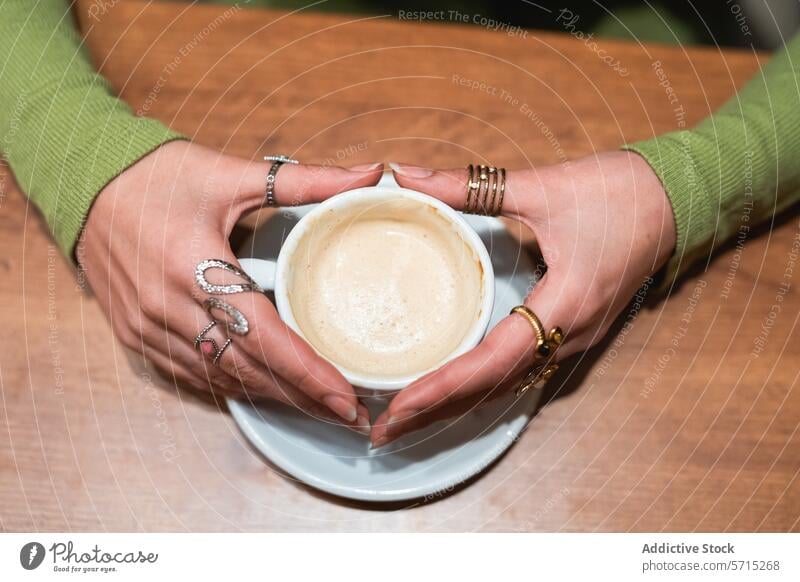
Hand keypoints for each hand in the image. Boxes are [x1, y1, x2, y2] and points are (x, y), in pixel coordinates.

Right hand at [78, 140, 382, 431]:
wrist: (84, 180)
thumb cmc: (158, 176)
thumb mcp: (232, 173)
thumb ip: (306, 181)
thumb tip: (371, 175)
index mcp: (196, 267)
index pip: (264, 335)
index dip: (308, 372)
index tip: (347, 397)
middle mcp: (169, 307)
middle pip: (247, 369)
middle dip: (302, 396)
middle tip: (348, 412)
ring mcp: (147, 326)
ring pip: (219, 378)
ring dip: (270, 396)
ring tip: (317, 407)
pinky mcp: (135, 334)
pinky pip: (190, 373)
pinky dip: (231, 385)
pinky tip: (263, 391)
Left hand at [370, 152, 675, 446]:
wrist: (676, 199)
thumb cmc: (618, 194)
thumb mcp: (541, 187)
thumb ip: (470, 187)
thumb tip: (406, 176)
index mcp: (564, 304)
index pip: (492, 360)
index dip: (443, 385)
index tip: (398, 406)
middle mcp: (569, 334)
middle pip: (493, 388)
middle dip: (436, 412)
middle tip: (382, 430)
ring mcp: (573, 337)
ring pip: (506, 386)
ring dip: (456, 405)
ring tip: (406, 420)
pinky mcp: (572, 330)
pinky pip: (521, 371)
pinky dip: (481, 387)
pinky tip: (452, 391)